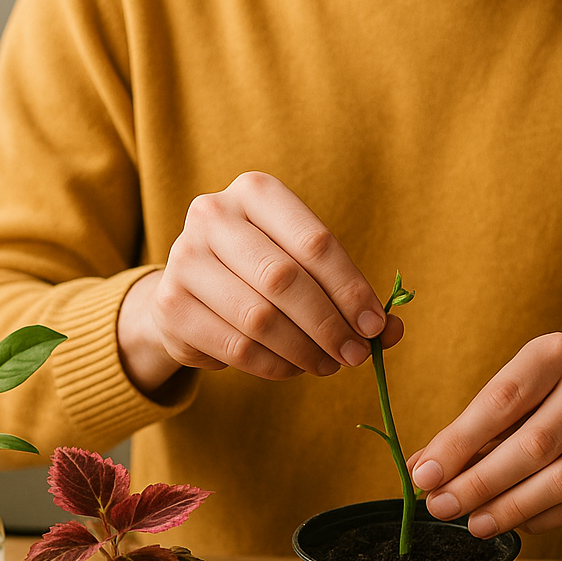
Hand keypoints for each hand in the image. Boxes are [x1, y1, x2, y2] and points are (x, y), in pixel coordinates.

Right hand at [117, 172, 402, 393]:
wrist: (190, 294)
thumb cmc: (261, 276)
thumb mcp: (307, 271)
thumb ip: (349, 296)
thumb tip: (391, 331)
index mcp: (256, 192)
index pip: (315, 243)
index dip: (351, 290)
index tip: (376, 326)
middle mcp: (213, 214)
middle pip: (285, 280)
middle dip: (329, 325)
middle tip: (355, 355)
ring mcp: (184, 257)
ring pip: (260, 317)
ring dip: (304, 351)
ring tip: (328, 365)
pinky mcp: (170, 304)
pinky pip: (236, 346)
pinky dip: (274, 365)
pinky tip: (292, 368)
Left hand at [409, 334, 561, 537]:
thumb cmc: (547, 395)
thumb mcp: (509, 392)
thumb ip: (466, 430)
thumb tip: (422, 472)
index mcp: (556, 353)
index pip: (501, 402)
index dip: (459, 444)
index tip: (425, 476)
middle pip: (534, 445)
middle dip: (480, 483)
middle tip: (441, 507)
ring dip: (511, 508)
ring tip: (474, 523)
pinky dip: (543, 518)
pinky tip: (514, 522)